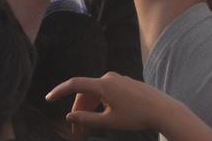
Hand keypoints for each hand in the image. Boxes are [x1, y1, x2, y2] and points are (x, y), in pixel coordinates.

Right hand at [46, 72, 169, 132]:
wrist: (163, 109)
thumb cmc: (136, 116)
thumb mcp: (109, 122)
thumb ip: (87, 119)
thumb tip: (69, 116)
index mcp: (103, 85)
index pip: (75, 84)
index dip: (59, 91)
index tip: (48, 99)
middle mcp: (108, 78)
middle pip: (85, 93)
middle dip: (78, 111)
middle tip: (76, 132)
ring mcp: (117, 79)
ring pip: (96, 93)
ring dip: (89, 109)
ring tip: (88, 129)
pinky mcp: (125, 83)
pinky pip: (106, 92)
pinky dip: (99, 104)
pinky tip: (102, 118)